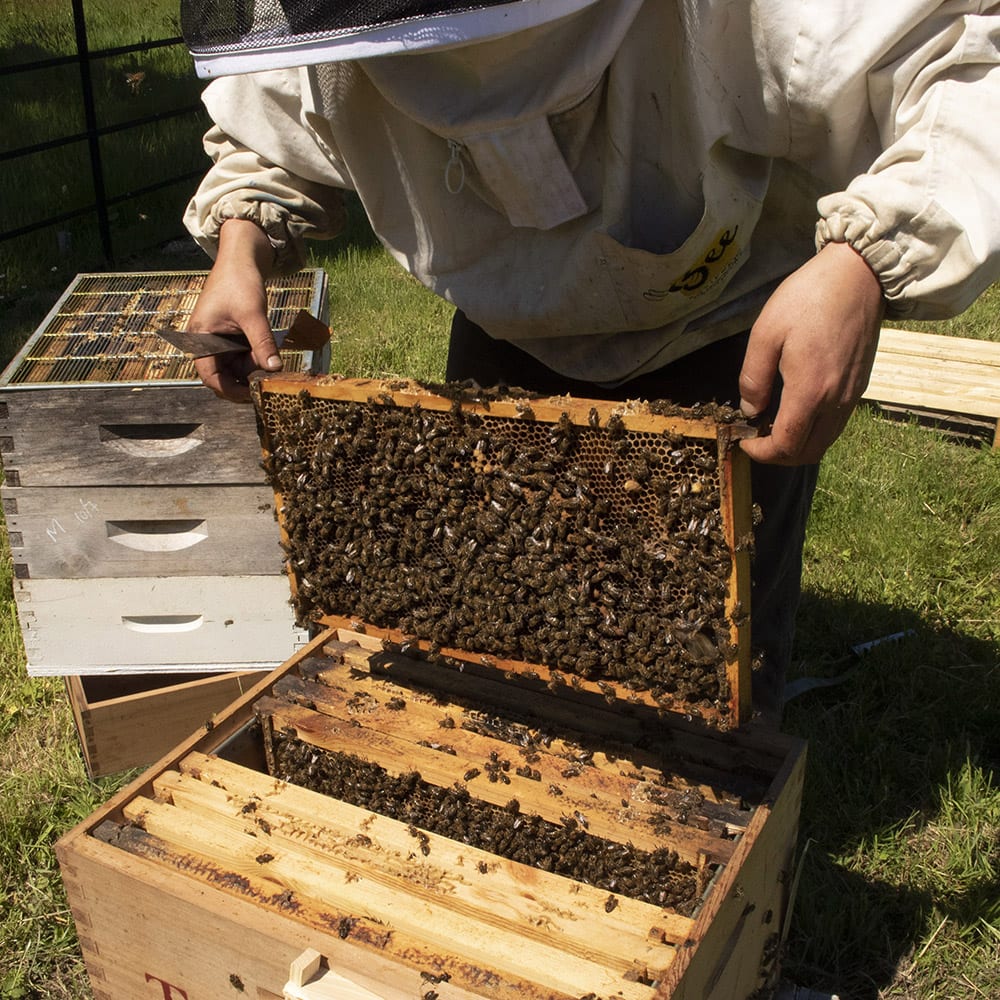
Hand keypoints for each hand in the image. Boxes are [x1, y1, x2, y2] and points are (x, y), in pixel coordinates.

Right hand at [188, 219, 280, 402]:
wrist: (242, 259)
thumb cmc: (240, 282)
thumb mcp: (253, 315)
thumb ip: (263, 343)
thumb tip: (275, 370)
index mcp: (200, 339)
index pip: (210, 377)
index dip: (230, 390)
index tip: (252, 395)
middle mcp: (206, 343)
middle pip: (225, 375)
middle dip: (246, 379)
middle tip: (268, 381)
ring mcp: (219, 341)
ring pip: (237, 367)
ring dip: (254, 367)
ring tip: (271, 357)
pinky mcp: (232, 337)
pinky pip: (244, 357)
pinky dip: (257, 357)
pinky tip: (270, 351)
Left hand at [738, 241, 884, 464]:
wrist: (858, 275)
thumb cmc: (808, 298)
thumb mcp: (765, 333)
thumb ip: (753, 378)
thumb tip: (750, 410)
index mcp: (810, 390)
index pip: (787, 444)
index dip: (762, 453)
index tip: (743, 441)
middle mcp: (836, 401)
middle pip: (808, 452)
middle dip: (778, 455)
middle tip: (756, 439)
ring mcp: (852, 395)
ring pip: (825, 441)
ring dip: (798, 444)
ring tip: (773, 426)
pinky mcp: (859, 385)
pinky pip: (836, 424)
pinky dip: (814, 430)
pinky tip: (796, 410)